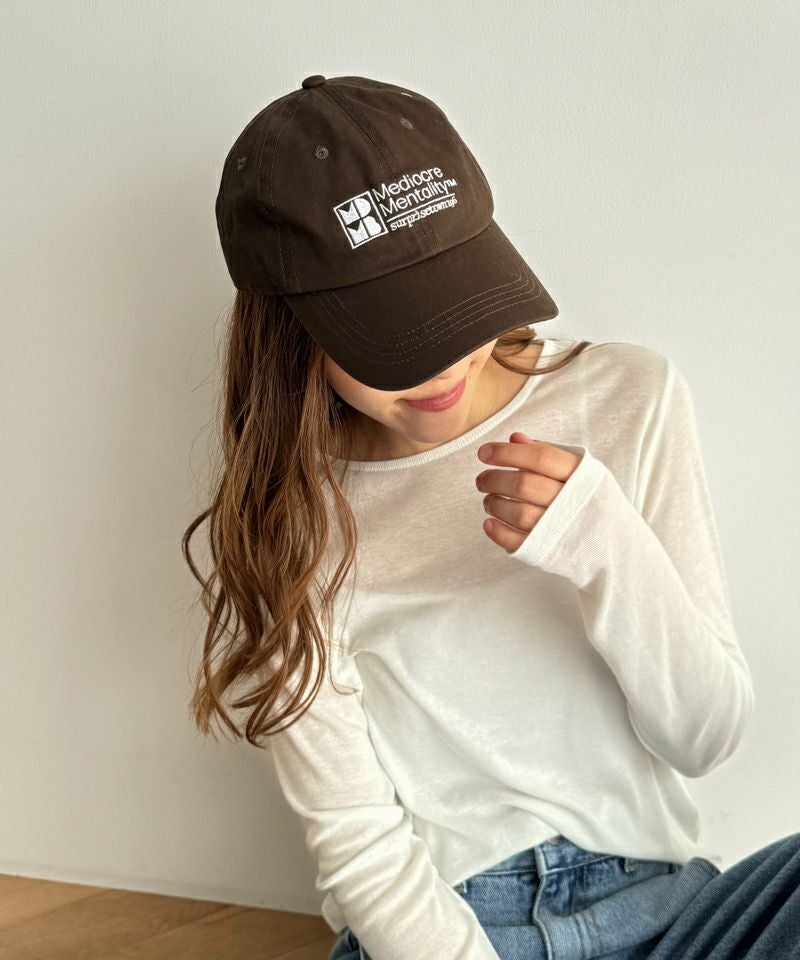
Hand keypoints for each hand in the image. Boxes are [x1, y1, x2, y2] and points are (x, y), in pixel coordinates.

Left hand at [475, 432, 580, 552]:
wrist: (617, 545)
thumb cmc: (591, 501)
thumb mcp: (581, 472)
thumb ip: (548, 453)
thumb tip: (514, 439)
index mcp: (582, 475)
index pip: (540, 457)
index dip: (507, 453)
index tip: (483, 453)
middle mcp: (573, 501)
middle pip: (524, 485)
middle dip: (494, 479)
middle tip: (481, 479)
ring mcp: (562, 529)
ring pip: (518, 513)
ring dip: (494, 504)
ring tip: (489, 500)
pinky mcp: (551, 552)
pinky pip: (517, 542)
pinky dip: (498, 532)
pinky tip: (490, 522)